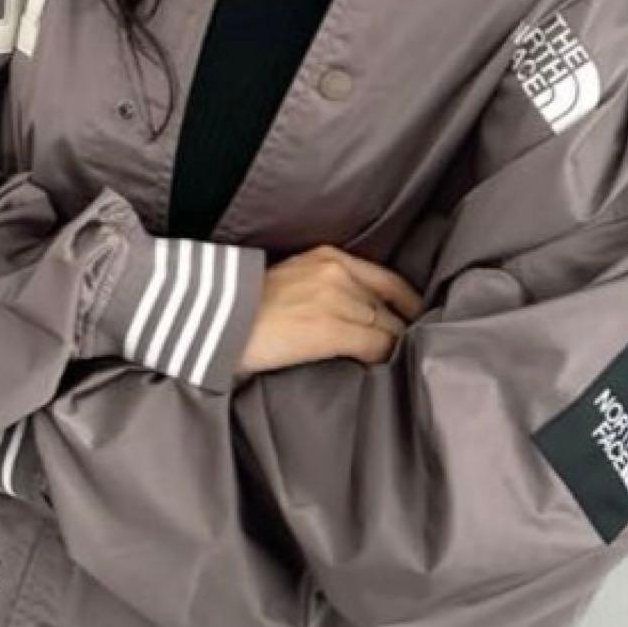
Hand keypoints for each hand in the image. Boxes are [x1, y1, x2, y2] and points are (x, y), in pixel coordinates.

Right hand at [236, 244, 422, 378]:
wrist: (213, 319)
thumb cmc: (245, 309)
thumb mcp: (292, 280)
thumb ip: (327, 288)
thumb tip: (356, 316)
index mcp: (328, 257)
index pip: (388, 280)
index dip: (408, 305)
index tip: (414, 323)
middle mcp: (337, 272)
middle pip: (391, 307)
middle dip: (402, 330)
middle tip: (408, 351)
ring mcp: (336, 299)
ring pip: (389, 328)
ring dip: (393, 348)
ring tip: (395, 365)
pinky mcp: (330, 328)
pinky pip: (377, 347)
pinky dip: (382, 360)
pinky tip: (378, 369)